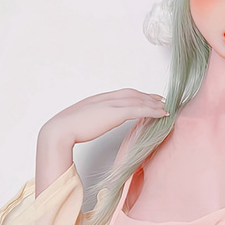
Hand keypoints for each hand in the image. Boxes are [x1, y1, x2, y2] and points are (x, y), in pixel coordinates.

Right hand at [40, 88, 168, 144]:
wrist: (59, 130)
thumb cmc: (65, 130)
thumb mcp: (79, 122)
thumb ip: (89, 121)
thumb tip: (91, 126)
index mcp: (96, 99)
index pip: (121, 94)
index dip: (135, 95)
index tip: (145, 98)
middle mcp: (105, 98)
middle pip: (132, 93)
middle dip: (147, 96)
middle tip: (161, 100)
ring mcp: (110, 104)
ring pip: (138, 100)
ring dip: (153, 103)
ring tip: (165, 107)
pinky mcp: (115, 113)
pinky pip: (140, 109)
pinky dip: (153, 111)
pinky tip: (162, 114)